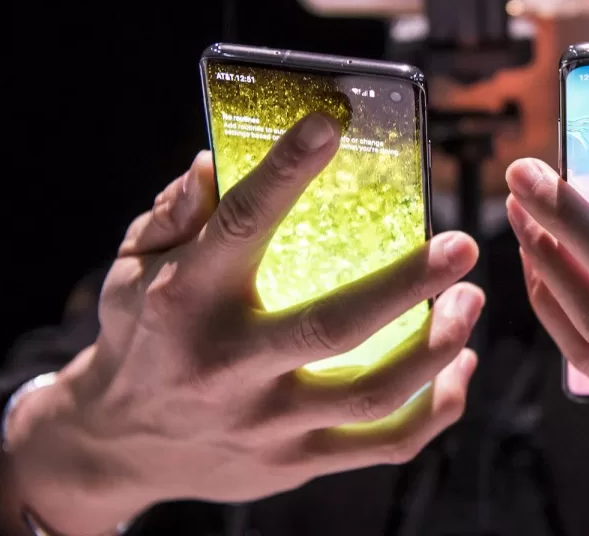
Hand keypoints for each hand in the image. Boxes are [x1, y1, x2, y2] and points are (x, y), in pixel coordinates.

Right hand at [0, 114, 482, 534]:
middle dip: (409, 284)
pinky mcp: (293, 462)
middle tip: (463, 244)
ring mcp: (265, 422)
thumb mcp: (133, 267)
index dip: (285, 173)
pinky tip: (459, 365)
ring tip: (471, 299)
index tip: (327, 127)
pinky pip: (384, 444)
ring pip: (372, 394)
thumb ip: (175, 213)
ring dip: (437, 347)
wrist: (117, 445)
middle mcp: (228, 363)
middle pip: (333, 327)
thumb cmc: (140, 335)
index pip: (240, 225)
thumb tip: (212, 160)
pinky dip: (436, 407)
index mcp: (186, 298)